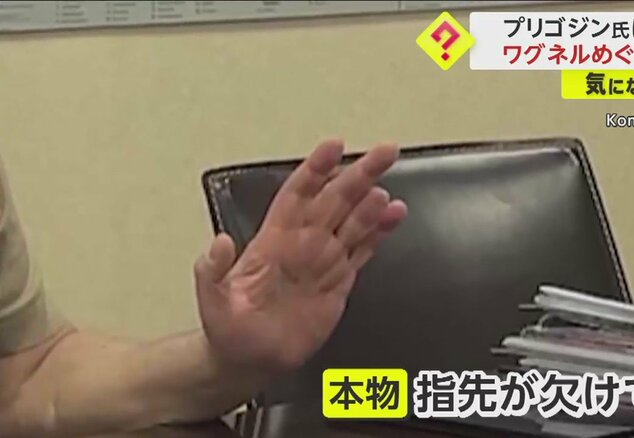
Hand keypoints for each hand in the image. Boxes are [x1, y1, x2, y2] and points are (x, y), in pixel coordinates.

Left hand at [194, 139, 406, 371]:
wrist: (251, 360)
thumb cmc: (228, 328)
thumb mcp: (210, 299)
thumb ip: (212, 270)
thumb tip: (217, 243)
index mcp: (273, 239)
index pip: (298, 194)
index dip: (316, 169)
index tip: (334, 147)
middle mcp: (303, 242)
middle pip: (335, 199)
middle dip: (359, 174)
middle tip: (384, 152)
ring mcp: (323, 259)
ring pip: (353, 221)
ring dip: (371, 205)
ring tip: (387, 195)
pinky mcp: (339, 279)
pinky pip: (363, 248)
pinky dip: (380, 231)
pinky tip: (395, 215)